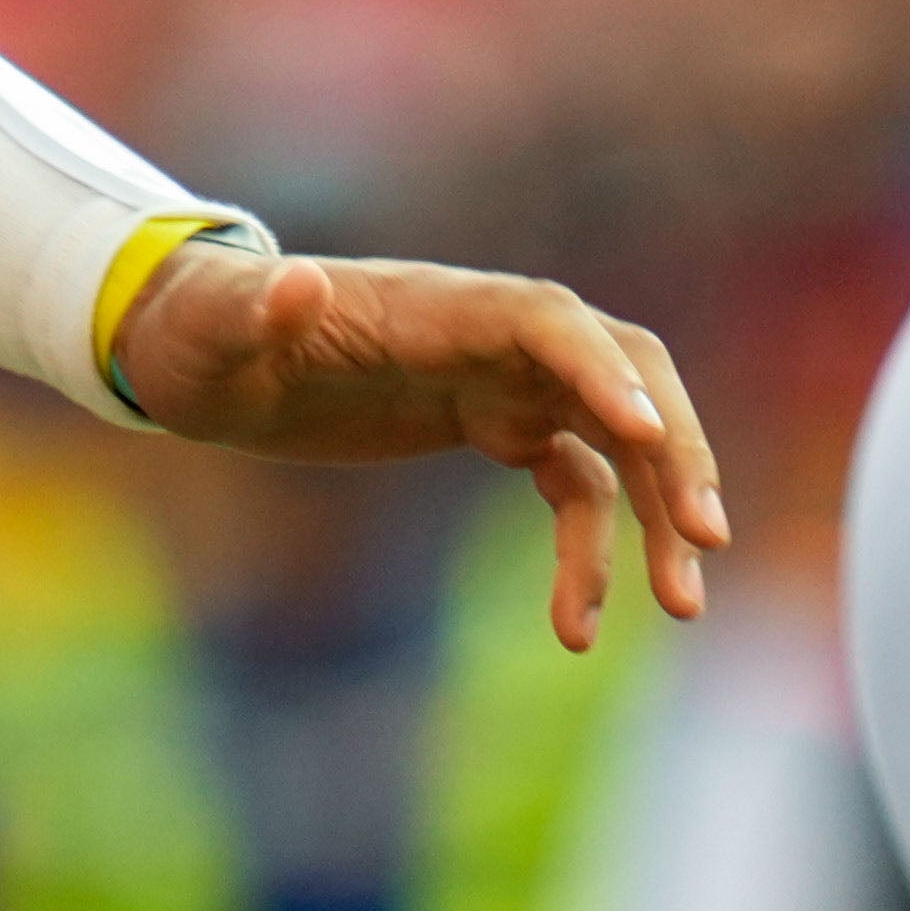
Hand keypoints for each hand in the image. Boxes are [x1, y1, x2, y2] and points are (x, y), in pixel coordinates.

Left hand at [114, 244, 729, 649]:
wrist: (202, 352)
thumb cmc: (204, 331)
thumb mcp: (216, 331)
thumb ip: (260, 312)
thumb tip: (297, 283)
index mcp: (439, 306)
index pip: (548, 321)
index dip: (600, 369)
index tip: (644, 433)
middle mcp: (490, 335)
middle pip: (619, 373)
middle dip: (676, 448)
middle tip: (707, 537)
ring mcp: (501, 379)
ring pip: (618, 439)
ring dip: (662, 514)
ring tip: (681, 607)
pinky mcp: (495, 425)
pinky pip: (576, 486)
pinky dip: (592, 550)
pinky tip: (578, 627)